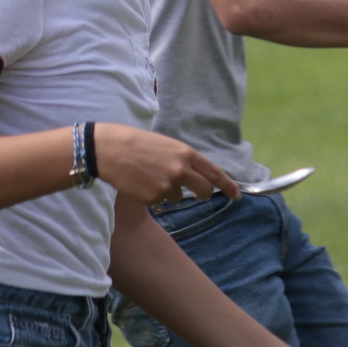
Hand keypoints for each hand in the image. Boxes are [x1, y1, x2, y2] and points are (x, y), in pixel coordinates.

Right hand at [94, 124, 238, 204]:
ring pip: (177, 197)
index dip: (228, 185)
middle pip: (203, 190)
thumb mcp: (168, 146)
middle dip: (202, 194)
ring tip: (150, 176)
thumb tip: (197, 177)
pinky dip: (152, 196)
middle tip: (196, 194)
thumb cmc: (138, 144)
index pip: (214, 172)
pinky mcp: (152, 198)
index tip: (237, 196)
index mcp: (186, 154)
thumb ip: (184, 160)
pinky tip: (140, 183)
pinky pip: (159, 202)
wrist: (111, 149)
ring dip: (169, 191)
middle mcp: (180, 170)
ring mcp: (167, 185)